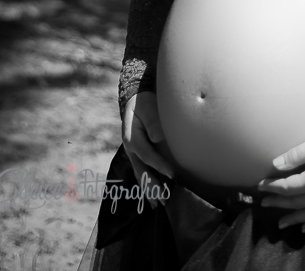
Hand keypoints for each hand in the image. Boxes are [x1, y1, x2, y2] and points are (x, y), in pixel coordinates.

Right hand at [122, 91, 174, 208]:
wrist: (135, 101)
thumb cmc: (144, 104)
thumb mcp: (147, 107)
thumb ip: (152, 122)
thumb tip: (158, 138)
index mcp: (131, 139)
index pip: (147, 155)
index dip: (159, 166)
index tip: (173, 175)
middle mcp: (131, 150)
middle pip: (142, 171)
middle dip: (153, 186)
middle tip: (165, 200)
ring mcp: (133, 155)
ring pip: (141, 176)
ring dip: (150, 190)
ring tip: (160, 204)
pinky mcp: (138, 156)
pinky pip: (143, 173)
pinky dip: (148, 186)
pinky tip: (154, 198)